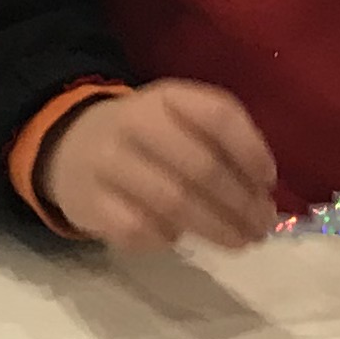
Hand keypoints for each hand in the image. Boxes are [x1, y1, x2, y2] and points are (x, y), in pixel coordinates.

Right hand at [37, 81, 277, 251]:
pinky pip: (138, 229)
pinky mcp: (90, 203)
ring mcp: (108, 164)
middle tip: (262, 226)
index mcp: (166, 97)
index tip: (270, 182)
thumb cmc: (146, 141)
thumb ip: (222, 145)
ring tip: (241, 242)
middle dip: (241, 203)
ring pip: (173, 202)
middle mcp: (134, 123)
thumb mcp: (180, 121)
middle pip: (200, 167)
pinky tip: (179, 239)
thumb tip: (262, 193)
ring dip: (216, 228)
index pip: (217, 114)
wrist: (69, 149)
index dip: (251, 150)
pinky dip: (166, 239)